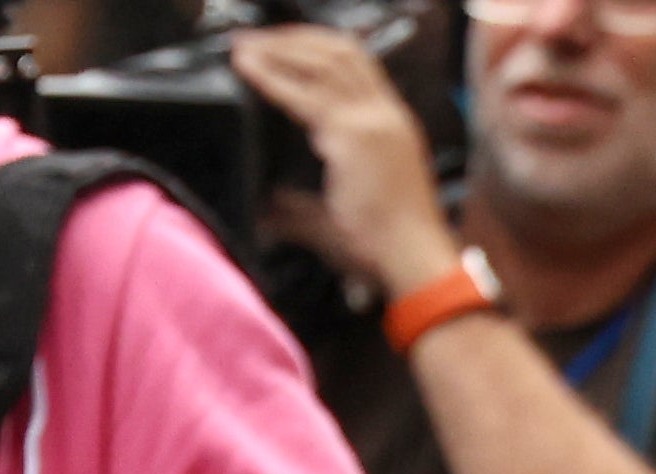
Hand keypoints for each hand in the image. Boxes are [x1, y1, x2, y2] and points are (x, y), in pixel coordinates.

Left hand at [232, 27, 461, 293]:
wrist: (411, 253)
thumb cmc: (380, 242)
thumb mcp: (337, 213)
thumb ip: (299, 206)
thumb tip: (267, 205)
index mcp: (388, 122)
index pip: (355, 66)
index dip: (316, 49)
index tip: (280, 45)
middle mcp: (383, 112)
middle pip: (341, 52)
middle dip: (293, 39)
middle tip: (251, 37)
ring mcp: (372, 120)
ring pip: (325, 62)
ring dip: (280, 49)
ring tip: (244, 45)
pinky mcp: (354, 136)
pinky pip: (308, 97)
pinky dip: (274, 78)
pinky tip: (248, 69)